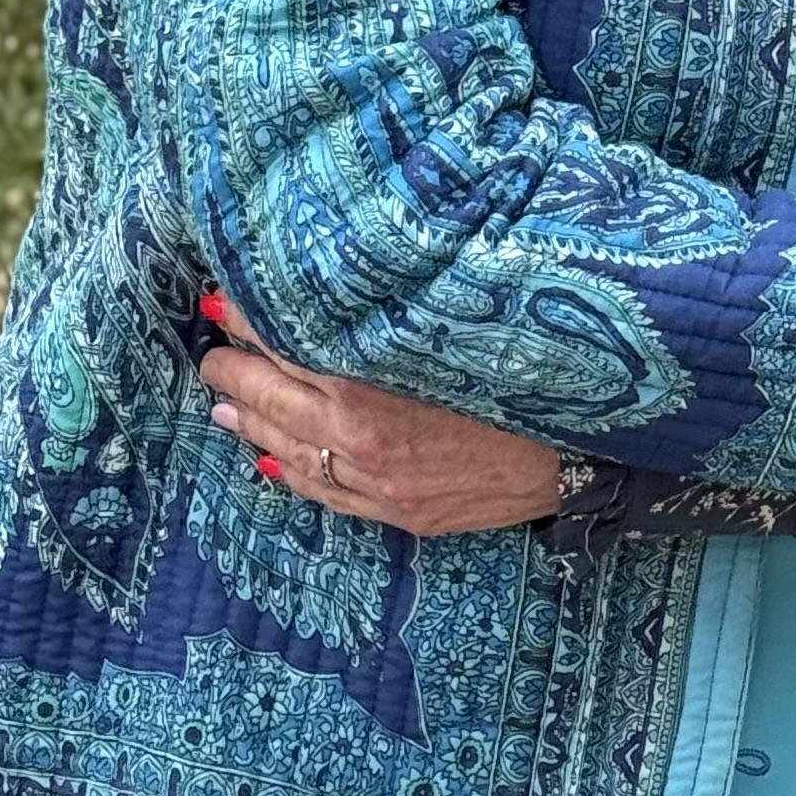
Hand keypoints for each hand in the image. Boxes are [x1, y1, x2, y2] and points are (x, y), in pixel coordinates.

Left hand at [200, 314, 562, 534]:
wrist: (586, 449)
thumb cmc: (527, 368)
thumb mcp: (450, 323)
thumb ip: (386, 307)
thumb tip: (334, 284)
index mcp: (373, 381)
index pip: (286, 342)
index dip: (251, 319)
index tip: (225, 301)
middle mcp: (364, 436)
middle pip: (276, 397)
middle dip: (236, 369)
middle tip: (209, 348)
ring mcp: (379, 482)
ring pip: (291, 448)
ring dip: (252, 420)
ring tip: (222, 399)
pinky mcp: (400, 511)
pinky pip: (326, 493)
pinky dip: (290, 471)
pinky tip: (267, 457)